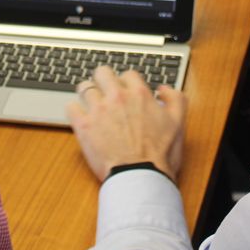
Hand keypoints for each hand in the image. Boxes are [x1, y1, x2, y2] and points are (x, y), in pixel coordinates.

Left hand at [66, 66, 186, 183]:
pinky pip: (70, 107)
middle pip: (102, 72)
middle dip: (104, 80)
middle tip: (105, 92)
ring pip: (84, 87)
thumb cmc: (160, 155)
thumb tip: (163, 90)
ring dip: (88, 94)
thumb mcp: (178, 122)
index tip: (126, 92)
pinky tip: (80, 117)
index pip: (128, 74)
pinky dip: (74, 111)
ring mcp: (98, 110)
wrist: (141, 177)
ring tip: (91, 104)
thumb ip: (175, 99)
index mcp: (139, 94)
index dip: (127, 83)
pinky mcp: (83, 126)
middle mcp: (117, 97)